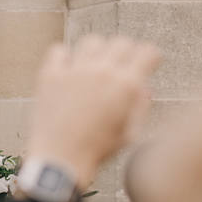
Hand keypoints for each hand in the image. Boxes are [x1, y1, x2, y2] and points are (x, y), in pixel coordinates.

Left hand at [26, 37, 160, 186]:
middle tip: (120, 67)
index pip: (147, 52)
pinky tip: (67, 70)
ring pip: (92, 41)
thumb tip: (144, 87)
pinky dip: (65, 56)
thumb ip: (140, 106)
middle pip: (121, 42)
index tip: (147, 63)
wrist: (60, 160)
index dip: (150, 57)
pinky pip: (59, 50)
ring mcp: (74, 71)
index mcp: (127, 85)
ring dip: (97, 51)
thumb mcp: (130, 133)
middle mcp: (102, 72)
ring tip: (93, 66)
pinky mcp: (50, 75)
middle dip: (126, 53)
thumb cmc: (98, 151)